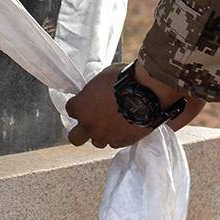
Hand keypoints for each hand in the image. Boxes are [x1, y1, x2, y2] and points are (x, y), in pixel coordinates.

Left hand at [64, 63, 206, 148]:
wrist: (149, 91)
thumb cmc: (125, 78)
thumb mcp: (104, 77)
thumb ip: (96, 89)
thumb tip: (98, 91)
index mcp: (81, 106)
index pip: (71, 110)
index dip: (80, 106)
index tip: (87, 102)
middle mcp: (89, 125)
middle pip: (75, 138)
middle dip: (81, 131)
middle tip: (91, 122)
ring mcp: (105, 136)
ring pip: (97, 141)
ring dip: (102, 133)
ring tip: (114, 123)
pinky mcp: (122, 142)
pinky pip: (116, 142)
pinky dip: (118, 136)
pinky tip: (126, 125)